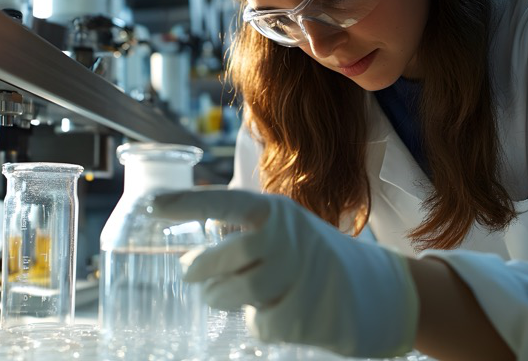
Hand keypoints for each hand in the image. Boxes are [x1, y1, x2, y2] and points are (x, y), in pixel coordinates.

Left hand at [150, 189, 418, 357]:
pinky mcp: (313, 312)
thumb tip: (190, 260)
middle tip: (189, 272)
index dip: (188, 203)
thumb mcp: (284, 233)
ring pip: (241, 293)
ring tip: (225, 295)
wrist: (376, 291)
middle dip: (201, 269)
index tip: (151, 205)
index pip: (227, 204)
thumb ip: (243, 237)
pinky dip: (263, 323)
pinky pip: (264, 324)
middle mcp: (292, 238)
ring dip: (224, 298)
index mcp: (279, 212)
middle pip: (228, 257)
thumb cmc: (314, 260)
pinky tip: (280, 311)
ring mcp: (305, 275)